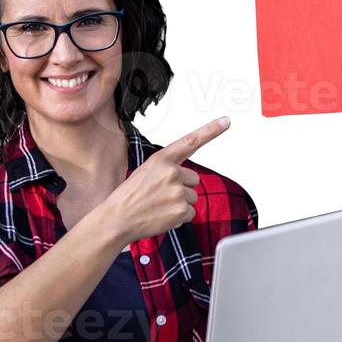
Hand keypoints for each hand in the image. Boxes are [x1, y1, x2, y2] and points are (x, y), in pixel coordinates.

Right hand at [97, 117, 229, 243]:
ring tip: (158, 207)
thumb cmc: (128, 197)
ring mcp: (178, 191)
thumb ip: (166, 169)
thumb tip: (185, 177)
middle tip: (160, 196)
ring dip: (180, 204)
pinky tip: (162, 216)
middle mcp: (172, 172)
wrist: (116, 220)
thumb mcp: (144, 172)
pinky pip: (190, 213)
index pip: (190, 141)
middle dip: (182, 188)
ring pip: (192, 197)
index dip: (210, 130)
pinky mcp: (181, 210)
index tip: (225, 121)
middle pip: (193, 179)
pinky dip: (179, 218)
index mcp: (161, 160)